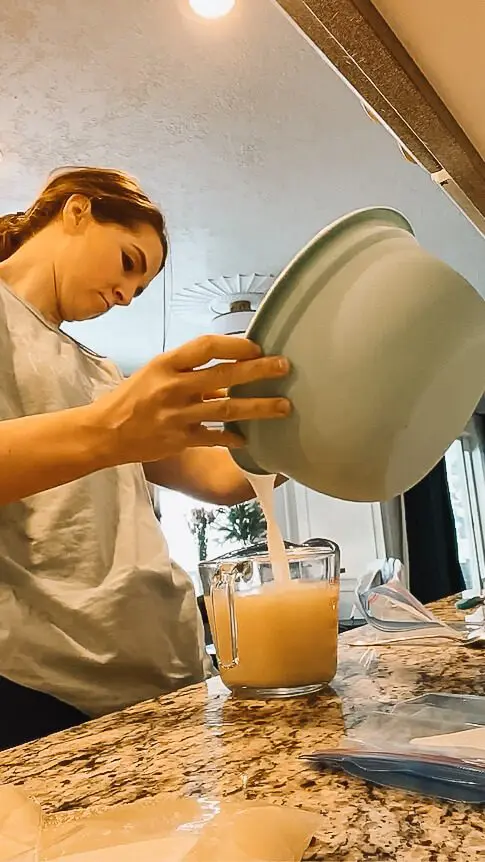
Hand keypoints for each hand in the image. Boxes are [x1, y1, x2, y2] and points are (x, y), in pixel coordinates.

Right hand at [93, 335, 290, 464]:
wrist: (104, 433)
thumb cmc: (131, 398)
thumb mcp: (155, 373)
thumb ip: (189, 372)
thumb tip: (229, 374)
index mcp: (166, 364)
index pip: (206, 346)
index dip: (235, 345)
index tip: (257, 347)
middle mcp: (174, 387)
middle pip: (224, 375)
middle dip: (258, 371)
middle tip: (284, 367)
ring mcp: (178, 416)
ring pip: (227, 409)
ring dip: (258, 408)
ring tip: (284, 406)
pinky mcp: (180, 440)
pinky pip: (215, 438)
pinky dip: (234, 438)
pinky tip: (250, 439)